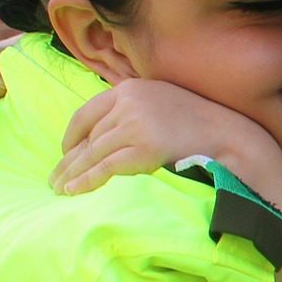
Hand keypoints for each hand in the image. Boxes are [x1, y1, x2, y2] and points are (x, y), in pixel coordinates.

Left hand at [50, 79, 275, 195]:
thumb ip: (133, 110)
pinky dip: (86, 181)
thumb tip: (103, 135)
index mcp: (130, 89)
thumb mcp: (161, 104)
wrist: (228, 135)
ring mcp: (136, 125)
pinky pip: (105, 168)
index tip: (65, 154)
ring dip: (73, 174)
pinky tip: (73, 192)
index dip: (71, 136)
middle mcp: (129, 103)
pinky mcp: (144, 148)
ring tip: (60, 189)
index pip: (86, 113)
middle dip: (68, 161)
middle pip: (88, 137)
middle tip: (53, 179)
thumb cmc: (197, 123)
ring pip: (93, 154)